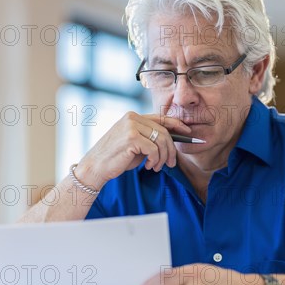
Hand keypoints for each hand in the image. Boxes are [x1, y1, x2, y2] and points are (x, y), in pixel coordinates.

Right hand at [76, 112, 191, 188]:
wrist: (95, 167)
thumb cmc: (116, 157)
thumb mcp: (136, 144)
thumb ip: (150, 138)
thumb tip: (172, 140)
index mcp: (134, 116)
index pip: (161, 118)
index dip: (177, 124)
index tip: (188, 132)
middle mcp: (133, 118)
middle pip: (164, 132)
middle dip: (171, 150)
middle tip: (171, 163)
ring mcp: (131, 126)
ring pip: (161, 141)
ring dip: (163, 158)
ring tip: (156, 167)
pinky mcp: (131, 137)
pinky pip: (154, 150)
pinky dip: (155, 160)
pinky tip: (148, 166)